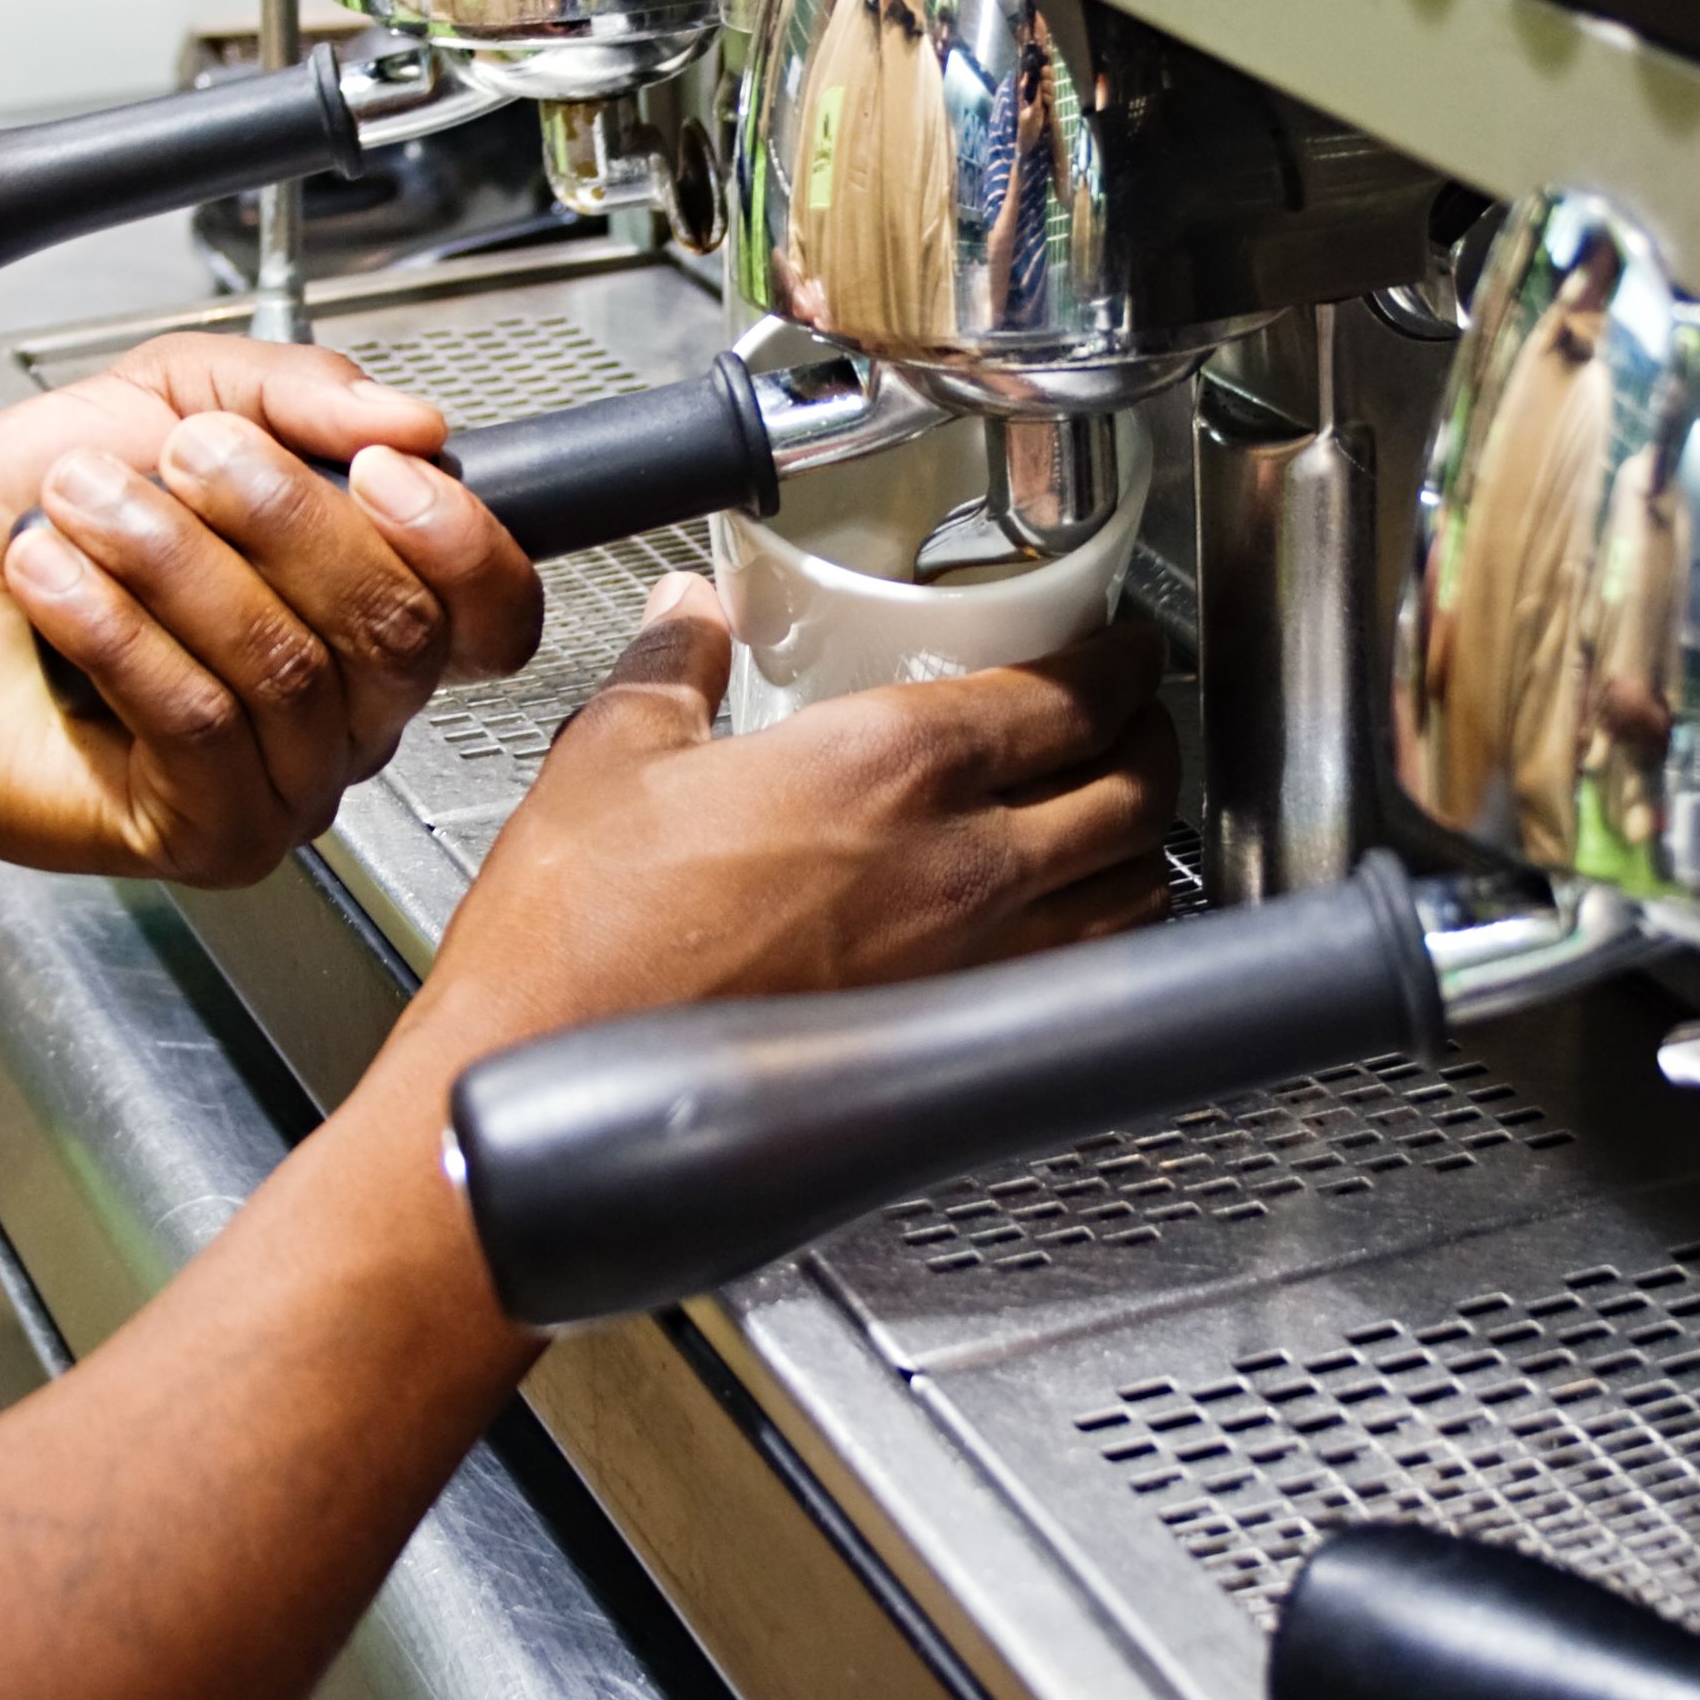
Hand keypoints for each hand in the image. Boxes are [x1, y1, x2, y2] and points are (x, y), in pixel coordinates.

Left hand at [0, 332, 542, 883]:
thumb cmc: (26, 518)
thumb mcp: (167, 396)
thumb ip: (294, 389)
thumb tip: (417, 420)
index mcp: (365, 606)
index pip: (492, 609)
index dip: (458, 539)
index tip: (377, 467)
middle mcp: (347, 711)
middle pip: (395, 629)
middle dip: (282, 518)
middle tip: (179, 459)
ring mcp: (287, 784)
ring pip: (288, 670)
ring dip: (173, 562)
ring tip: (80, 504)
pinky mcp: (207, 836)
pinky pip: (201, 728)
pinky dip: (119, 634)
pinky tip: (53, 581)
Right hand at [408, 579, 1179, 1053]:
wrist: (545, 1084)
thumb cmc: (578, 944)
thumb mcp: (612, 754)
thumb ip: (672, 665)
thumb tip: (688, 614)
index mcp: (892, 767)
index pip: (1071, 697)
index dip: (1119, 662)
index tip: (1123, 647)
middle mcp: (960, 870)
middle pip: (1134, 794)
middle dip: (1154, 743)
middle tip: (1138, 717)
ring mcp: (969, 970)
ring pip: (1129, 895)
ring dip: (1142, 844)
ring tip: (1118, 812)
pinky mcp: (947, 1048)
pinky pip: (1079, 980)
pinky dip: (1104, 939)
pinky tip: (1067, 922)